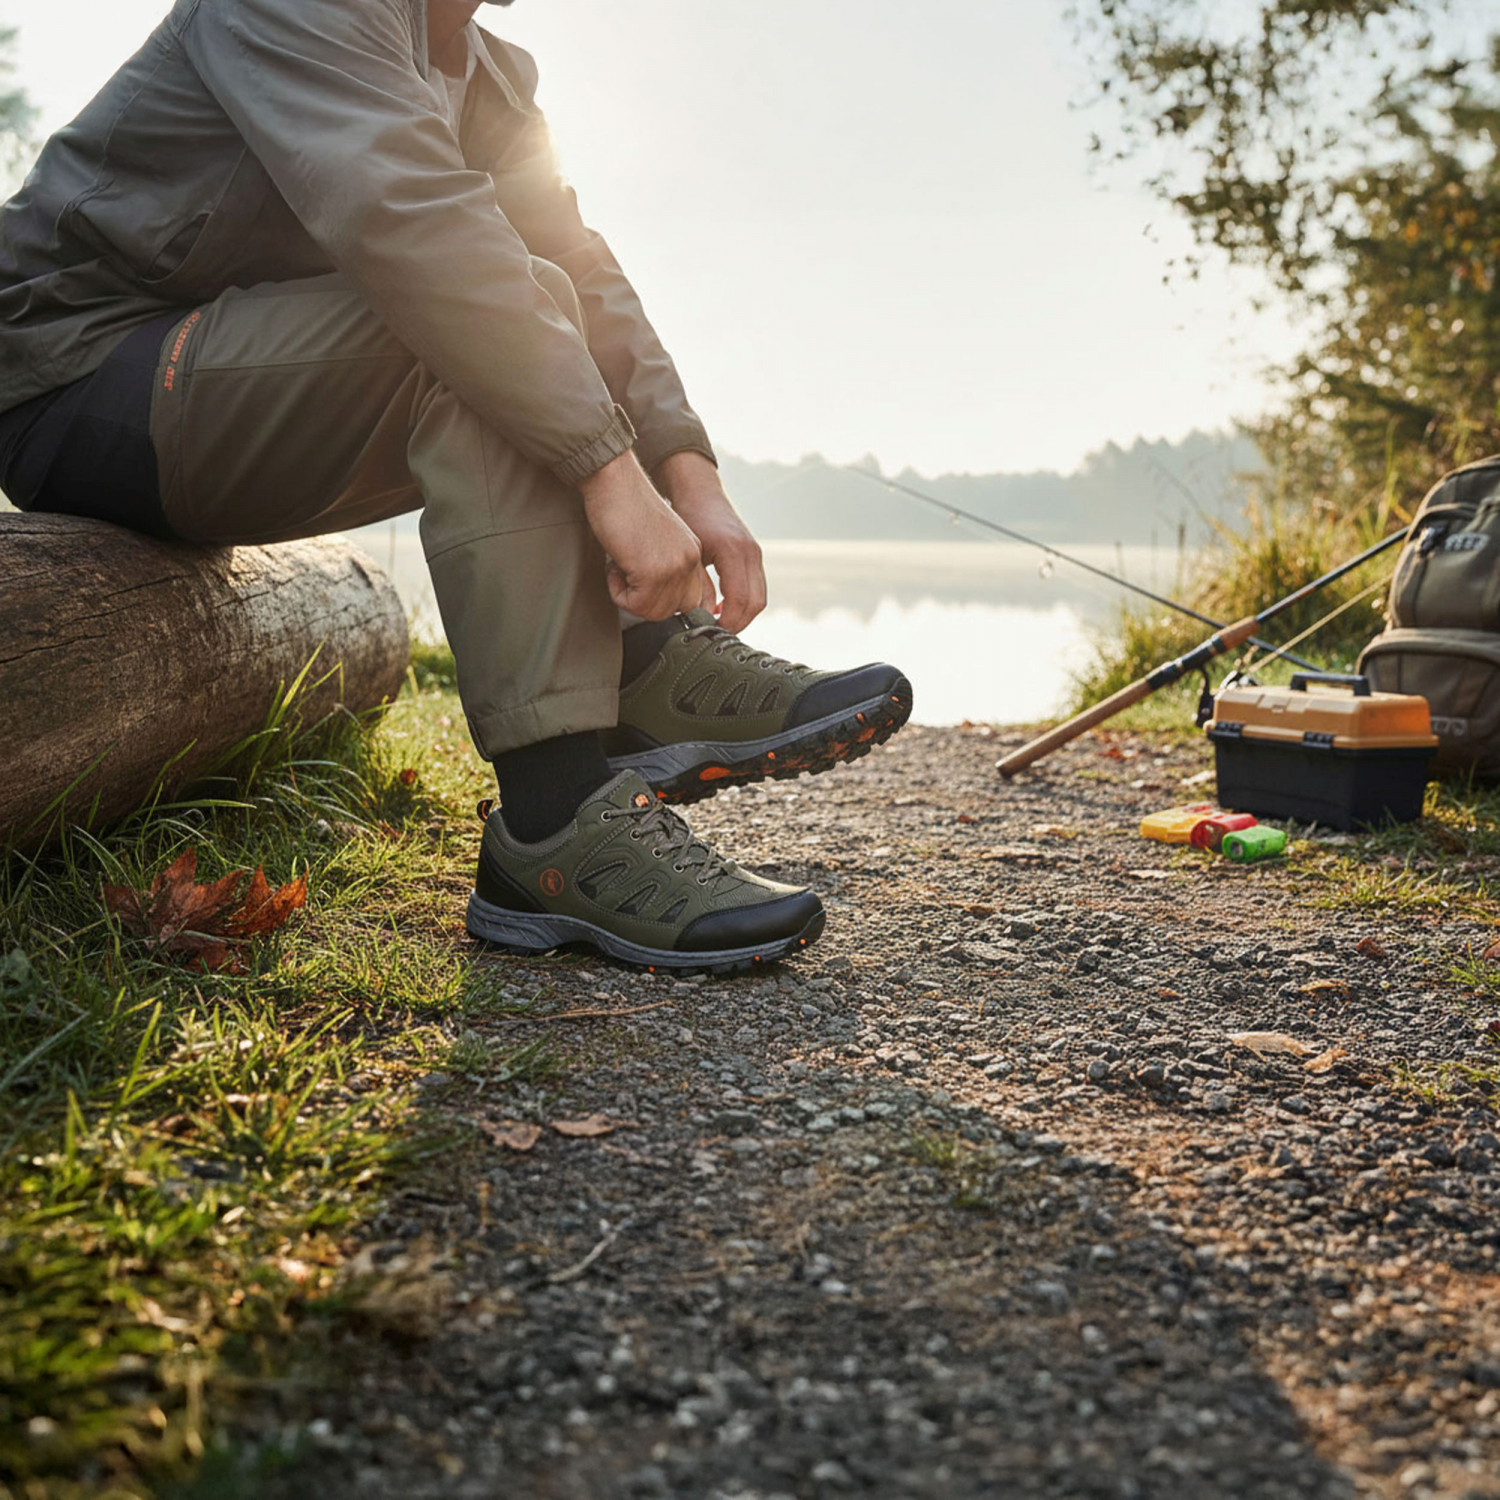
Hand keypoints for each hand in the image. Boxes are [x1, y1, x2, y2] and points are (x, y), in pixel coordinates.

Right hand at [580, 453, 703, 619]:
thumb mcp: (658, 540)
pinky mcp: (654, 571)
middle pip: (673, 610)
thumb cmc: (625, 506)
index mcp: (692, 552)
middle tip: (626, 577)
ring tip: (619, 568)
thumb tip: (655, 599)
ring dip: (629, 597)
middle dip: (645, 603)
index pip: (690, 600)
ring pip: (654, 612)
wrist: (614, 481)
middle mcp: (690, 560)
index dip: (662, 600)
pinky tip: (614, 567)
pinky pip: (635, 604)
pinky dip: (618, 593)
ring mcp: (674, 566)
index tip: (641, 588)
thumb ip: (665, 567)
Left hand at [656, 451, 766, 633]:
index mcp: (734, 552)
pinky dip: (743, 603)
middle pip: (756, 603)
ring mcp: (756, 554)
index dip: (728, 622)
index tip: (711, 633)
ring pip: (759, 598)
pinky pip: (756, 588)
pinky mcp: (754, 556)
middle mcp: (751, 553)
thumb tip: (702, 616)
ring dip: (741, 615)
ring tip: (718, 623)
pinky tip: (722, 606)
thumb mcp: (689, 554)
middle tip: (715, 634)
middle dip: (737, 623)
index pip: (741, 600)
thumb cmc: (689, 519)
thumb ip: (698, 585)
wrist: (700, 492)